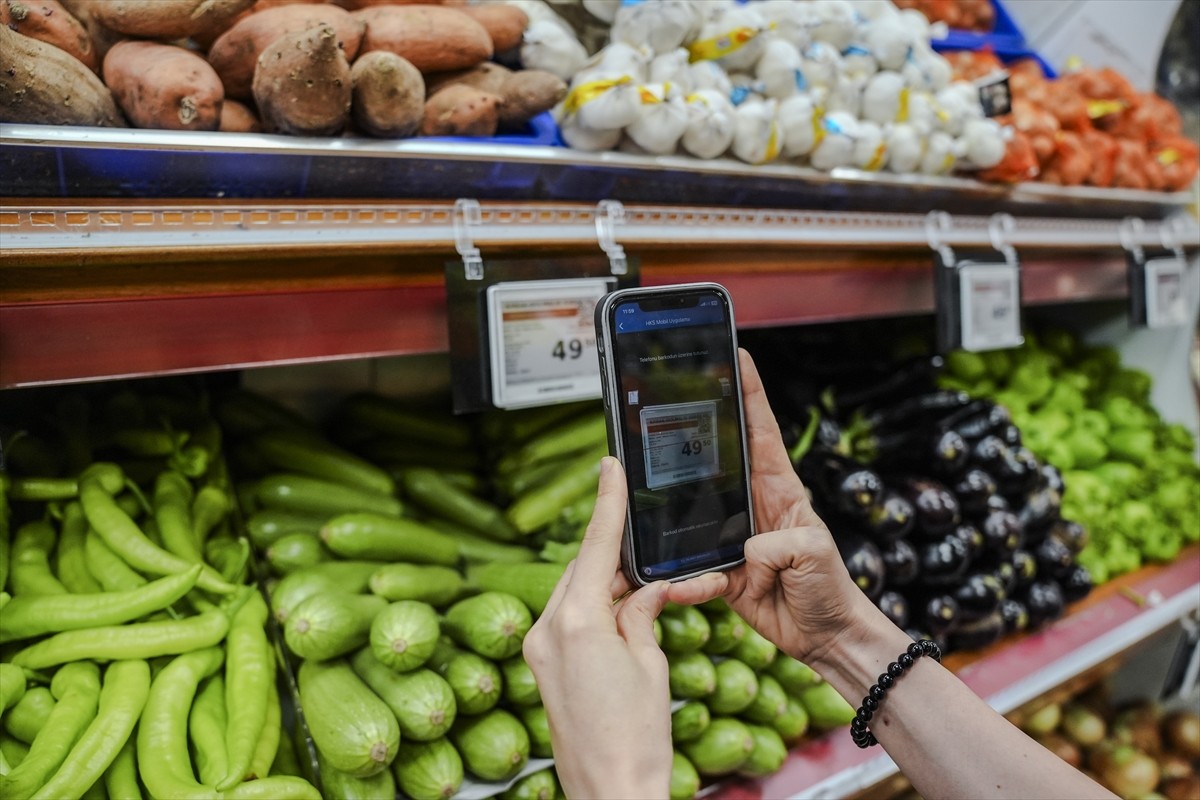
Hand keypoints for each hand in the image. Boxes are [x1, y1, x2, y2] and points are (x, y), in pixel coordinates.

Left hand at [522, 457, 672, 799]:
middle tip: (650, 544)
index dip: (605, 504)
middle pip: (583, 569)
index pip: (594, 547)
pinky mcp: (544, 669)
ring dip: (608, 586)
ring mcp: (541, 651)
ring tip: (649, 590)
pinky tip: (627, 618)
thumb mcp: (650, 665)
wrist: (611, 794)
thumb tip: (645, 591)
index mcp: (576, 622)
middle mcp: (547, 631)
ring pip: (576, 594)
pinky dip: (598, 611)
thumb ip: (643, 614)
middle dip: (615, 554)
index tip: (608, 467)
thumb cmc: (635, 741)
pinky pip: (570, 621)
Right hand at [667, 350, 881, 667]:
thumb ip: (781, 544)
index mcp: (779, 488)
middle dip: (688, 439)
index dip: (749, 392)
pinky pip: (690, 572)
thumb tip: (745, 550)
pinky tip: (681, 588)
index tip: (736, 355)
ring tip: (646, 513)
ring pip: (689, 518)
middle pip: (713, 462)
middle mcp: (751, 505)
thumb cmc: (832, 587)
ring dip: (671, 521)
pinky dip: (686, 583)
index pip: (761, 430)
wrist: (825, 636)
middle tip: (659, 412)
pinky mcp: (719, 570)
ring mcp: (731, 536)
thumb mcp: (814, 553)